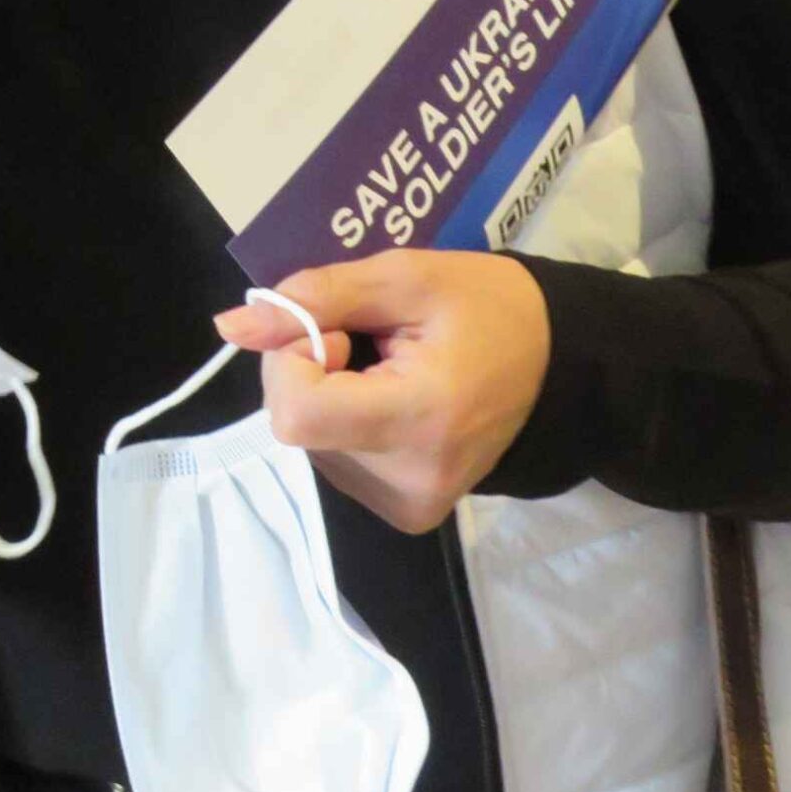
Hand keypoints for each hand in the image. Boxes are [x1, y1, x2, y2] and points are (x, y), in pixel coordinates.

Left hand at [215, 251, 551, 533]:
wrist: (560, 364)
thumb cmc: (487, 306)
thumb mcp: (404, 277)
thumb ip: (315, 299)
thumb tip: (230, 325)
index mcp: (417, 421)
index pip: (295, 412)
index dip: (293, 360)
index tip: (339, 331)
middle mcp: (409, 483)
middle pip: (296, 424)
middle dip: (308, 369)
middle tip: (367, 339)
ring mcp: (409, 507)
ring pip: (309, 442)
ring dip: (326, 393)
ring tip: (390, 367)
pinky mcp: (408, 514)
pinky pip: (336, 459)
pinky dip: (345, 419)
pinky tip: (392, 397)